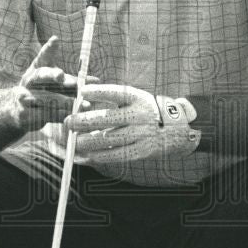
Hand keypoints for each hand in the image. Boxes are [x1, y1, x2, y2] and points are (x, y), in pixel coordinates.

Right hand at [7, 36, 96, 134]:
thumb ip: (73, 81)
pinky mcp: (25, 115)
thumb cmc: (42, 92)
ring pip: (45, 98)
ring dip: (64, 101)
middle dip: (51, 75)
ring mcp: (24, 97)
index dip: (48, 49)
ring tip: (81, 104)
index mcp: (36, 69)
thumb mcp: (55, 85)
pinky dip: (60, 116)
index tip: (55, 40)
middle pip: (40, 75)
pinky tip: (72, 116)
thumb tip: (96, 81)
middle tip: (62, 75)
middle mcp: (28, 81)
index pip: (42, 57)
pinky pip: (45, 115)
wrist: (18, 113)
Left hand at [65, 83, 199, 164]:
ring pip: (109, 139)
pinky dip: (101, 155)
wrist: (178, 129)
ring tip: (75, 142)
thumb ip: (113, 98)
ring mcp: (142, 134)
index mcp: (138, 98)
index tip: (81, 92)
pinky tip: (89, 155)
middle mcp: (140, 115)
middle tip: (69, 122)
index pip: (116, 93)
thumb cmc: (148, 111)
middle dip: (85, 120)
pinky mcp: (142, 151)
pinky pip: (117, 155)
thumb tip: (83, 98)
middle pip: (108, 117)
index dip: (98, 92)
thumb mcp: (136, 98)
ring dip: (89, 141)